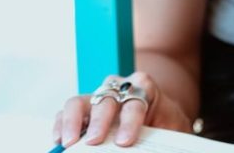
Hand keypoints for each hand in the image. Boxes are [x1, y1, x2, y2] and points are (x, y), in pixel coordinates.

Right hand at [52, 72, 191, 147]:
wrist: (160, 110)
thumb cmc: (166, 119)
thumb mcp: (174, 126)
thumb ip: (167, 136)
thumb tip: (158, 148)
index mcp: (144, 87)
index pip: (135, 102)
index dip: (130, 122)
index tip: (125, 142)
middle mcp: (119, 87)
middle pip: (106, 99)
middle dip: (99, 121)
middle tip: (93, 142)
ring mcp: (99, 96)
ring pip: (80, 101)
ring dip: (72, 121)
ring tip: (68, 142)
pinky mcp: (84, 108)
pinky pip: (66, 112)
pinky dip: (60, 125)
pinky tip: (59, 140)